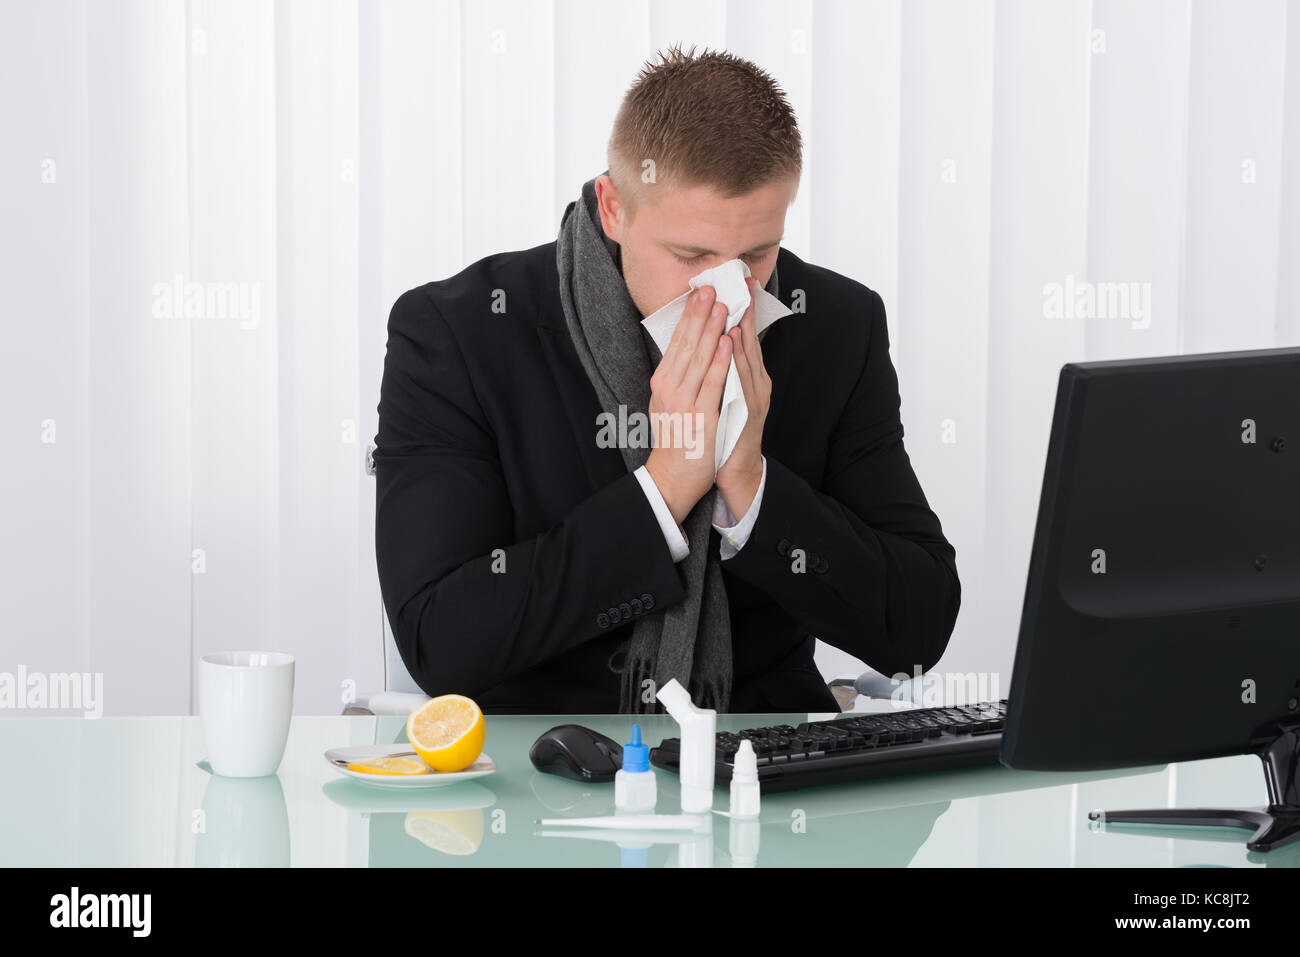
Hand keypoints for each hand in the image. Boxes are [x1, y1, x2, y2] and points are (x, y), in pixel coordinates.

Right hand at [644, 285, 731, 524]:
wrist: (673, 477)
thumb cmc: (676, 439)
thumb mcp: (668, 402)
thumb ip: (678, 376)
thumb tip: (691, 346)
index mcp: (663, 382)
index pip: (677, 342)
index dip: (690, 316)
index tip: (700, 293)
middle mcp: (669, 389)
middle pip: (687, 344)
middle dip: (700, 314)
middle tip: (712, 288)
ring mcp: (684, 403)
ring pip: (700, 359)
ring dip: (713, 330)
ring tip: (723, 306)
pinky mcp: (700, 417)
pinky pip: (713, 383)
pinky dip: (721, 360)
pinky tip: (728, 341)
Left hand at [715, 276, 769, 516]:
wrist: (733, 470)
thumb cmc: (723, 432)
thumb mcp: (724, 396)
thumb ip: (722, 371)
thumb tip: (710, 343)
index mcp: (750, 378)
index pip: (745, 339)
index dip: (743, 311)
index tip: (738, 285)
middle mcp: (757, 384)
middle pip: (750, 342)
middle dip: (744, 312)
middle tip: (738, 283)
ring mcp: (755, 397)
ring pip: (747, 357)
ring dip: (740, 328)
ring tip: (734, 303)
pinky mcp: (749, 411)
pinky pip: (740, 379)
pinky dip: (736, 357)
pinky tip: (733, 340)